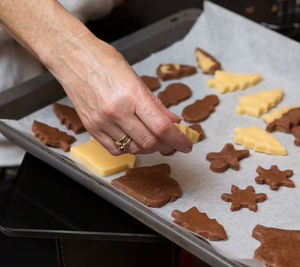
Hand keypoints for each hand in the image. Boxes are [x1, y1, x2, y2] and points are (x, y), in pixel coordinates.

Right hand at [50, 34, 192, 154]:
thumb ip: (156, 104)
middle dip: (165, 145)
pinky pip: (115, 149)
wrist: (73, 58)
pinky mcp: (91, 128)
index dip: (178, 139)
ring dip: (148, 147)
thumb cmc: (105, 62)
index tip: (187, 145)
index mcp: (132, 95)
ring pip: (133, 148)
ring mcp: (102, 122)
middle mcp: (117, 111)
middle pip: (149, 142)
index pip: (162, 127)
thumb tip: (173, 121)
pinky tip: (132, 140)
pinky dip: (128, 148)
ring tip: (151, 138)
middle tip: (170, 141)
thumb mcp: (137, 79)